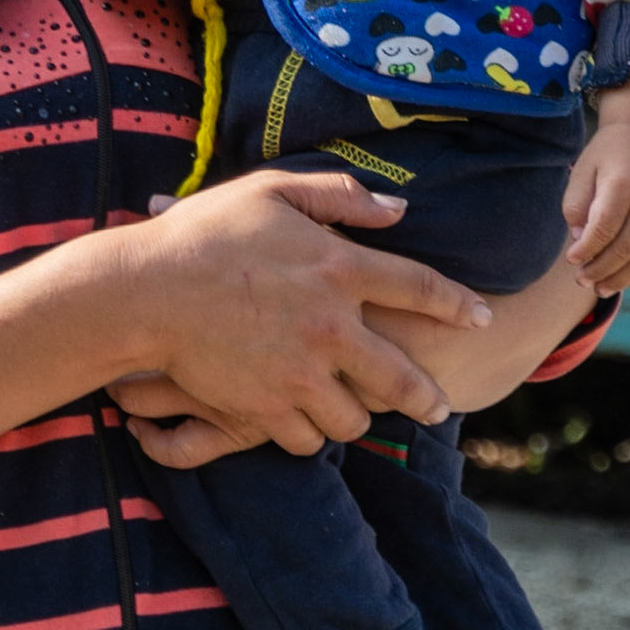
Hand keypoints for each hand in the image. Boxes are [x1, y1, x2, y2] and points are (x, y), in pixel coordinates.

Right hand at [111, 169, 491, 458]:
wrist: (145, 289)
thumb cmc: (205, 233)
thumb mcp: (271, 191)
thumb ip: (339, 197)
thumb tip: (398, 211)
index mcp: (338, 266)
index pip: (421, 287)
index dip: (459, 304)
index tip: (484, 318)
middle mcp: (331, 324)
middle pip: (402, 376)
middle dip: (428, 398)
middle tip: (438, 408)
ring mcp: (300, 371)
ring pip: (353, 417)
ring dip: (357, 417)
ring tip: (354, 413)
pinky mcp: (266, 406)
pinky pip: (305, 437)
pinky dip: (307, 433)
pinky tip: (302, 422)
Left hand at [563, 68, 629, 291]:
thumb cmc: (607, 156)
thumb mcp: (583, 170)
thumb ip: (576, 205)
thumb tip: (580, 242)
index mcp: (625, 184)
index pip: (604, 227)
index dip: (586, 249)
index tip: (570, 260)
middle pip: (626, 248)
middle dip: (600, 270)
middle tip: (581, 281)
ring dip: (623, 279)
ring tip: (600, 289)